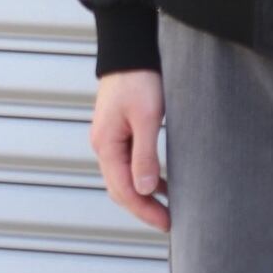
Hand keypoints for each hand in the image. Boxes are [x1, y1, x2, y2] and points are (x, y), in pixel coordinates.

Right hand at [90, 68, 169, 231]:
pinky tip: (161, 182)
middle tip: (169, 222)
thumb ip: (145, 154)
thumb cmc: (140, 79)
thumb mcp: (146, 117)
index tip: (168, 223)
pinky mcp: (119, 130)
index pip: (123, 190)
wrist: (131, 49)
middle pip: (120, 187)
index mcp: (106, 145)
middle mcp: (104, 145)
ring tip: (167, 208)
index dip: (145, 210)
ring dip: (143, 194)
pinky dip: (144, 176)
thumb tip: (145, 191)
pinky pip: (128, 162)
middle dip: (143, 207)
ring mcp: (110, 138)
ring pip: (124, 176)